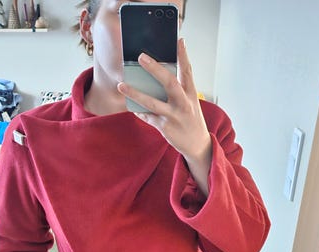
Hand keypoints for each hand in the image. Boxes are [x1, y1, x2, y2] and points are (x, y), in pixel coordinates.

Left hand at [117, 38, 211, 195]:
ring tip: (121, 85)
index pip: (188, 71)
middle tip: (141, 57)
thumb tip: (161, 74)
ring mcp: (174, 116)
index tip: (179, 40)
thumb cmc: (190, 118)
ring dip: (135, 93)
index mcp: (191, 94)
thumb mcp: (190, 102)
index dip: (183, 55)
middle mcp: (184, 103)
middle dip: (155, 69)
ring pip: (153, 103)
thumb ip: (180, 88)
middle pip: (169, 82)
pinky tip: (130, 106)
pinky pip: (148, 117)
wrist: (197, 144)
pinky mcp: (165, 127)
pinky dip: (138, 111)